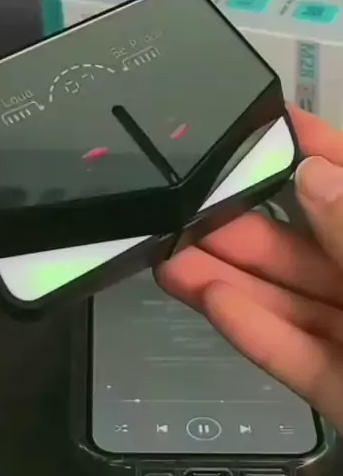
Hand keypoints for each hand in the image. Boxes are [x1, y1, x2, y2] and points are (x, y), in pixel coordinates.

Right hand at [157, 106, 342, 432]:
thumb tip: (310, 171)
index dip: (306, 144)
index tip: (251, 118)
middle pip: (301, 244)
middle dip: (237, 225)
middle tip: (177, 207)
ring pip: (286, 300)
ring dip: (226, 279)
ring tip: (165, 259)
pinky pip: (295, 357)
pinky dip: (253, 332)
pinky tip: (210, 303)